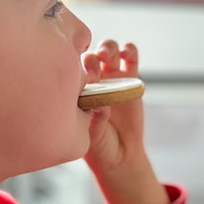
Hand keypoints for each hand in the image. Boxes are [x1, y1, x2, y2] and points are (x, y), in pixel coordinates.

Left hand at [82, 40, 167, 203]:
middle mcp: (93, 82)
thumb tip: (102, 104)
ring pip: (108, 51)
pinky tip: (127, 52)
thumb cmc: (99, 147)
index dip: (75, 68)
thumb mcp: (93, 136)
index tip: (79, 75)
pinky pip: (130, 58)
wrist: (119, 155)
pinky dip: (129, 50)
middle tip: (92, 62)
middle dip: (91, 56)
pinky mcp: (130, 80)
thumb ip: (96, 120)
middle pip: (89, 56)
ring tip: (106, 54)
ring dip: (107, 47)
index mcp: (77, 92)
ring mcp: (111, 79)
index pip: (73, 72)